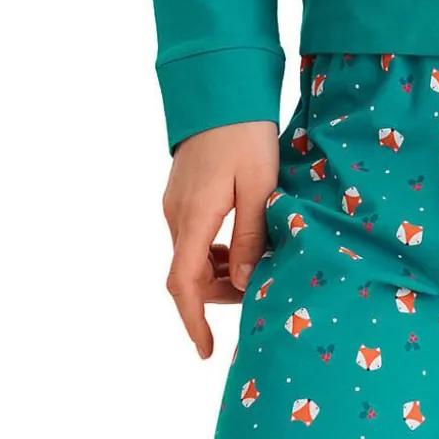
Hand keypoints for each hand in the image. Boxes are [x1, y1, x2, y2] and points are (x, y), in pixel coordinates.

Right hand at [162, 121, 279, 357]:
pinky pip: (196, 240)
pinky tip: (245, 246)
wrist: (221, 88)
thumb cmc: (244, 134)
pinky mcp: (184, 198)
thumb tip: (243, 282)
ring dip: (221, 274)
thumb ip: (252, 238)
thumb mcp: (260, 187)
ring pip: (193, 260)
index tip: (206, 350)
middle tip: (261, 291)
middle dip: (219, 296)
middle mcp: (177, 216)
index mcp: (193, 218)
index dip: (193, 322)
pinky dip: (217, 254)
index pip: (182, 284)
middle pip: (189, 277)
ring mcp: (177, 206)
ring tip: (260, 265)